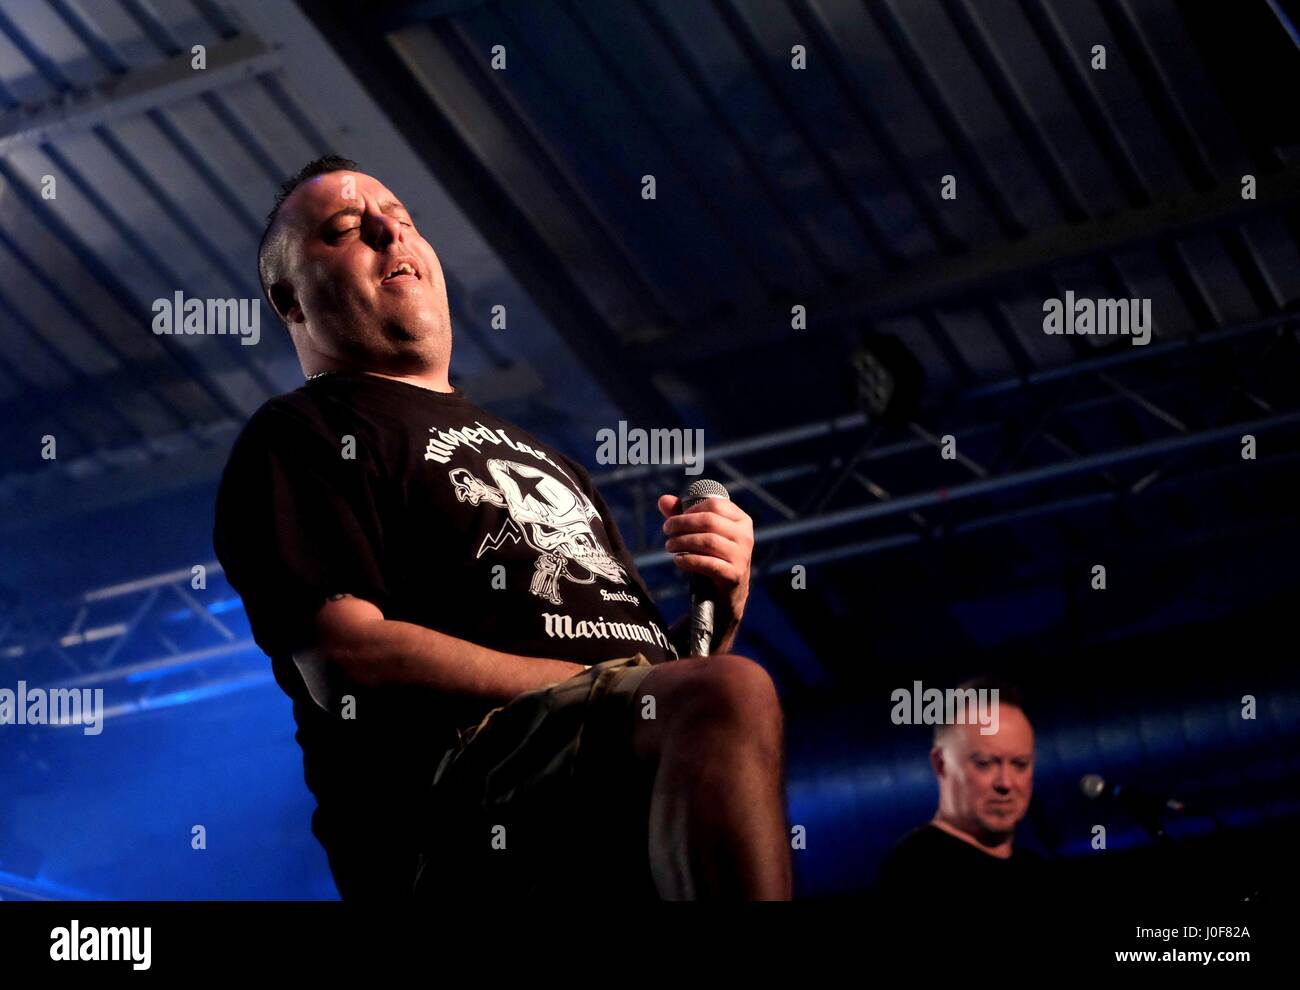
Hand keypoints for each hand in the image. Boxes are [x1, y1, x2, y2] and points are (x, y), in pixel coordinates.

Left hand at [658, 492, 753, 640]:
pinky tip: (678, 561)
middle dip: (682, 524)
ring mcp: (742, 556)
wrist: (726, 594)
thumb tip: (663, 499)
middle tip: (667, 531)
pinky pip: (708, 563)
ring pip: (708, 541)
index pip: (715, 505)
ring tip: (669, 546)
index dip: (690, 510)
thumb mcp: (700, 534)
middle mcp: (745, 536)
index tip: (675, 519)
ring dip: (683, 542)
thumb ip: (683, 516)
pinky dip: (689, 560)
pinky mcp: (734, 575)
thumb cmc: (713, 557)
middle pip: (709, 521)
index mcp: (741, 520)